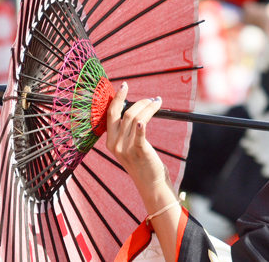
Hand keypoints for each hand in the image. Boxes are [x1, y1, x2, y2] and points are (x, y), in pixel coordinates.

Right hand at [106, 83, 174, 200]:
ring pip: (135, 119)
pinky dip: (142, 124)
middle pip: (123, 114)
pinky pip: (139, 135)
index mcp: (110, 141)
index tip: (124, 86)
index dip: (117, 98)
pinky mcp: (139, 152)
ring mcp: (126, 149)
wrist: (150, 182)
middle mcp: (115, 144)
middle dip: (136, 101)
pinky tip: (147, 116)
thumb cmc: (142, 161)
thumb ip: (126, 131)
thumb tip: (134, 108)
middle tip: (150, 97)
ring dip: (149, 108)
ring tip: (158, 104)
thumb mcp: (128, 146)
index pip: (110, 114)